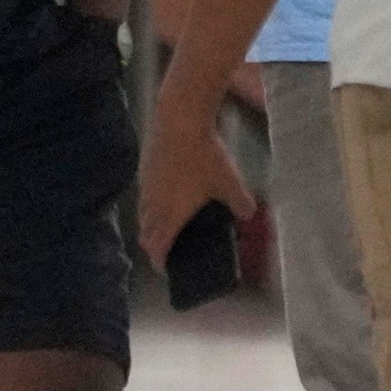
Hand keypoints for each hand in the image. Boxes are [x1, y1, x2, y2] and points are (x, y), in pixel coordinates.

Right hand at [136, 97, 259, 266]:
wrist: (179, 121)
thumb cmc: (204, 156)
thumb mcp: (230, 182)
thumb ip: (241, 204)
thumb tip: (248, 215)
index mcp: (170, 214)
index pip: (157, 247)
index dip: (160, 262)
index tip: (166, 269)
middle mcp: (153, 204)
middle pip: (145, 233)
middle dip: (153, 245)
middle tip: (167, 249)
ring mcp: (145, 186)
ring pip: (142, 214)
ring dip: (151, 225)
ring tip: (167, 224)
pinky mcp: (144, 169)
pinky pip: (144, 196)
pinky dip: (152, 204)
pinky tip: (167, 194)